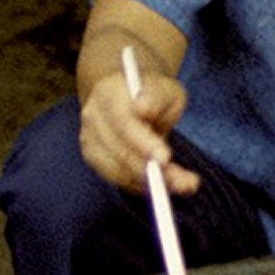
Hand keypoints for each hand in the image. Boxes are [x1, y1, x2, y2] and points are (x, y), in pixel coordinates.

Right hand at [79, 61, 199, 196]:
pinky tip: (164, 183)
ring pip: (118, 169)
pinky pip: (117, 179)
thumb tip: (142, 110)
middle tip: (185, 182)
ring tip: (183, 184)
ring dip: (150, 182)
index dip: (144, 143)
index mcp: (108, 92)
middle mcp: (92, 115)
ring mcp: (89, 138)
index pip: (124, 122)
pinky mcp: (93, 158)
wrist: (132, 99)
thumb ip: (156, 97)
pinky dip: (141, 185)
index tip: (166, 158)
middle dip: (151, 169)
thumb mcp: (164, 89)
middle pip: (120, 150)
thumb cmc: (153, 95)